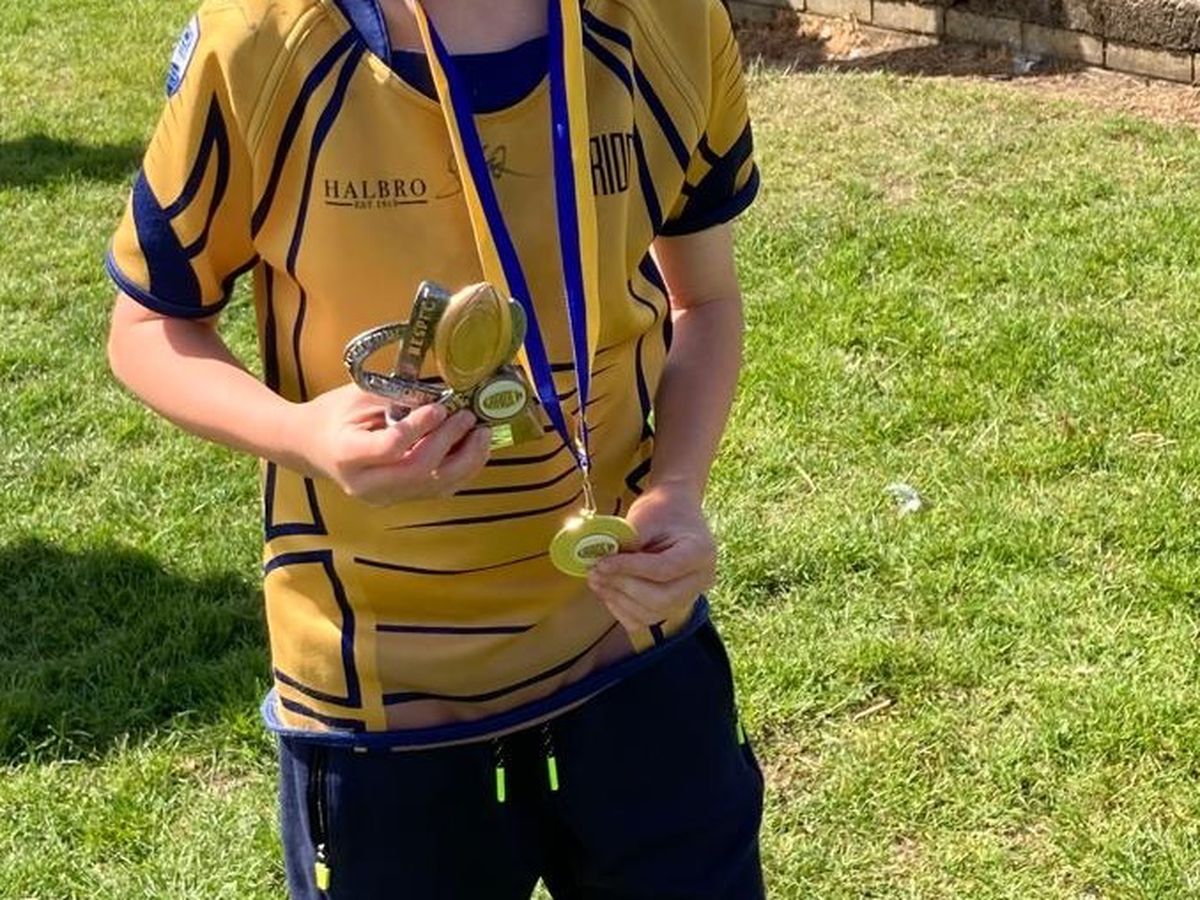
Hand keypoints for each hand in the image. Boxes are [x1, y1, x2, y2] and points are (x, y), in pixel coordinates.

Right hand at [288, 383, 490, 505]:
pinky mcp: (398, 500)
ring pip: (434, 486)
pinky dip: (461, 470)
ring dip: (466, 460)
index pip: (391, 447)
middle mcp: (365, 484)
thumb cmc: (334, 414)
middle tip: (469, 416)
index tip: (440, 407)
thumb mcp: (358, 396)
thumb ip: (397, 398)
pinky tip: (474, 449)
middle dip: (451, 443)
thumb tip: (444, 395)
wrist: (310, 446)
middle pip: (418, 472)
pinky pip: (437, 490)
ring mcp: (382, 497)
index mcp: (347, 454)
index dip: (420, 427)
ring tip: (482, 434)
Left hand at [587, 485, 715, 632]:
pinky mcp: (673, 606)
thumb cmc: (661, 510)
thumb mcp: (645, 517)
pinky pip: (645, 620)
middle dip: (623, 587)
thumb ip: (627, 542)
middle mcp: (701, 579)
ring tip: (596, 580)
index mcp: (701, 551)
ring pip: (652, 613)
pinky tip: (607, 592)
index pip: (664, 569)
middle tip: (595, 572)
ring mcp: (690, 596)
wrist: (675, 511)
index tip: (602, 562)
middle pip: (661, 598)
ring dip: (618, 600)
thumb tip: (600, 562)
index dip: (629, 569)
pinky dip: (622, 610)